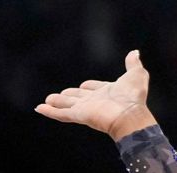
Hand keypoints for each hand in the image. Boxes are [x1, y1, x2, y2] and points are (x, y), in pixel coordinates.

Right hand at [35, 49, 156, 139]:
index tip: (85, 85)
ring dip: (57, 103)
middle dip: (69, 96)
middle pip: (78, 98)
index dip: (90, 86)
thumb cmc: (133, 97)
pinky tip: (39, 108)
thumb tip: (135, 53)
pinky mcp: (78, 115)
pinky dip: (49, 111)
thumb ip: (133, 64)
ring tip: (47, 100)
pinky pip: (61, 113)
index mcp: (108, 93)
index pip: (94, 88)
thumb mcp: (136, 75)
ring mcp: (86, 109)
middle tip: (59, 95)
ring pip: (67, 105)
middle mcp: (95, 101)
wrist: (129, 113)